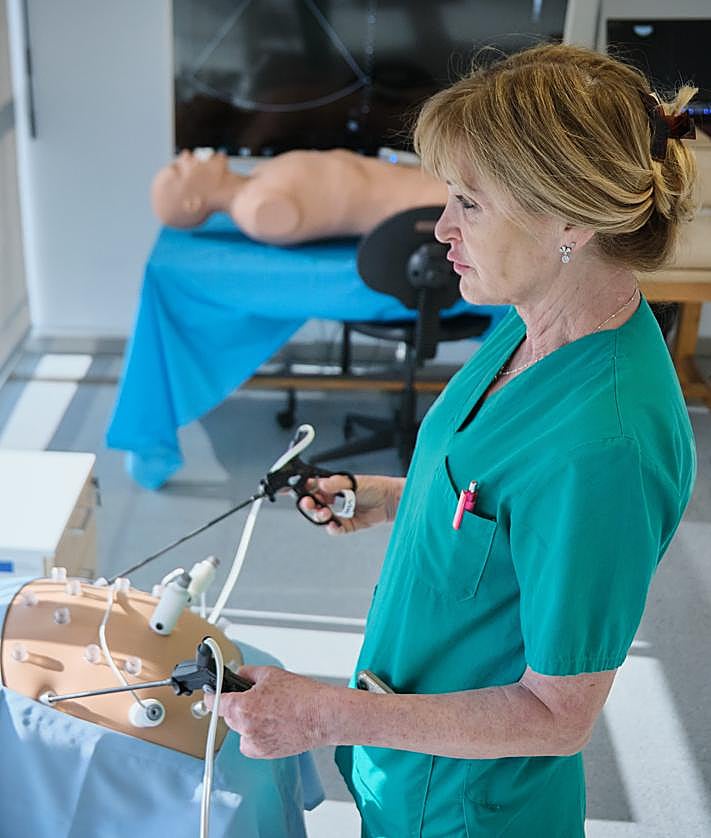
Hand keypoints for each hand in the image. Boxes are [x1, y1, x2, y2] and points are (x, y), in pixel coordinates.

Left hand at [203, 666, 335, 757]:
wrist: (321, 715)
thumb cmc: (302, 696)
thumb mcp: (270, 674)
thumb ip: (247, 673)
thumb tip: (238, 675)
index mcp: (242, 707)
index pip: (213, 702)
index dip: (211, 695)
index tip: (210, 694)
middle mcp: (245, 728)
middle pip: (228, 716)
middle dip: (237, 706)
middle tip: (257, 698)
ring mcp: (254, 743)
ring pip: (240, 730)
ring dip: (248, 722)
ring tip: (270, 711)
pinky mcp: (264, 754)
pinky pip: (251, 743)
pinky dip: (257, 735)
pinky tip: (273, 724)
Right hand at [300, 474, 403, 534]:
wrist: (391, 500)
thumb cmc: (375, 486)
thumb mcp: (354, 482)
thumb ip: (337, 483)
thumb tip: (322, 483)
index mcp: (333, 485)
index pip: (313, 487)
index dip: (303, 489)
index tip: (294, 491)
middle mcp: (335, 498)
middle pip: (315, 503)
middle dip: (309, 504)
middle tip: (309, 504)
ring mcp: (341, 512)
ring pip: (323, 516)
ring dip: (320, 516)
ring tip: (324, 513)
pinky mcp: (349, 524)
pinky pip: (336, 528)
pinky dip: (333, 528)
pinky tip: (333, 525)